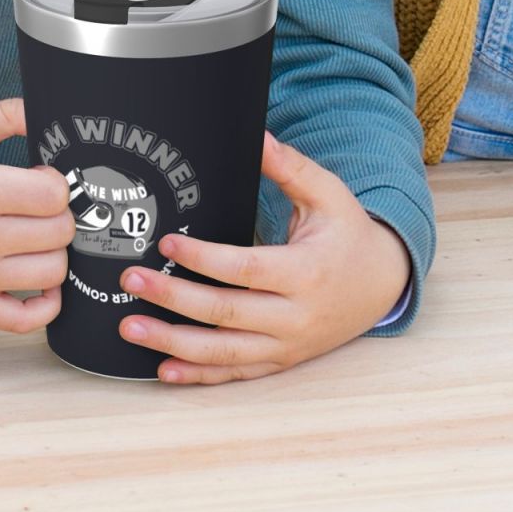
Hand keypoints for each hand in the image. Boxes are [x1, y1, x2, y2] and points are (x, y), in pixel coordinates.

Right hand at [0, 98, 74, 333]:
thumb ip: (5, 114)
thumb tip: (47, 109)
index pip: (52, 195)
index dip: (57, 180)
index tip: (40, 176)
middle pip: (58, 233)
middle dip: (59, 212)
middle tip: (38, 202)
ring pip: (51, 273)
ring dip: (54, 250)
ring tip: (35, 232)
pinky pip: (22, 321)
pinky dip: (44, 305)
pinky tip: (39, 278)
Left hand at [117, 131, 411, 383]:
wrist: (382, 284)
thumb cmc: (349, 233)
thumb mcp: (328, 194)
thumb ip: (290, 167)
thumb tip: (257, 135)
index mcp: (307, 272)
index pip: (245, 268)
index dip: (203, 258)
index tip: (168, 243)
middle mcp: (296, 315)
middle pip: (225, 312)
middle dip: (173, 298)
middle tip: (132, 281)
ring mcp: (287, 345)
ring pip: (223, 353)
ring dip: (172, 343)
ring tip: (130, 328)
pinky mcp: (281, 361)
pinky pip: (235, 374)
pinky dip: (198, 376)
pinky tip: (163, 370)